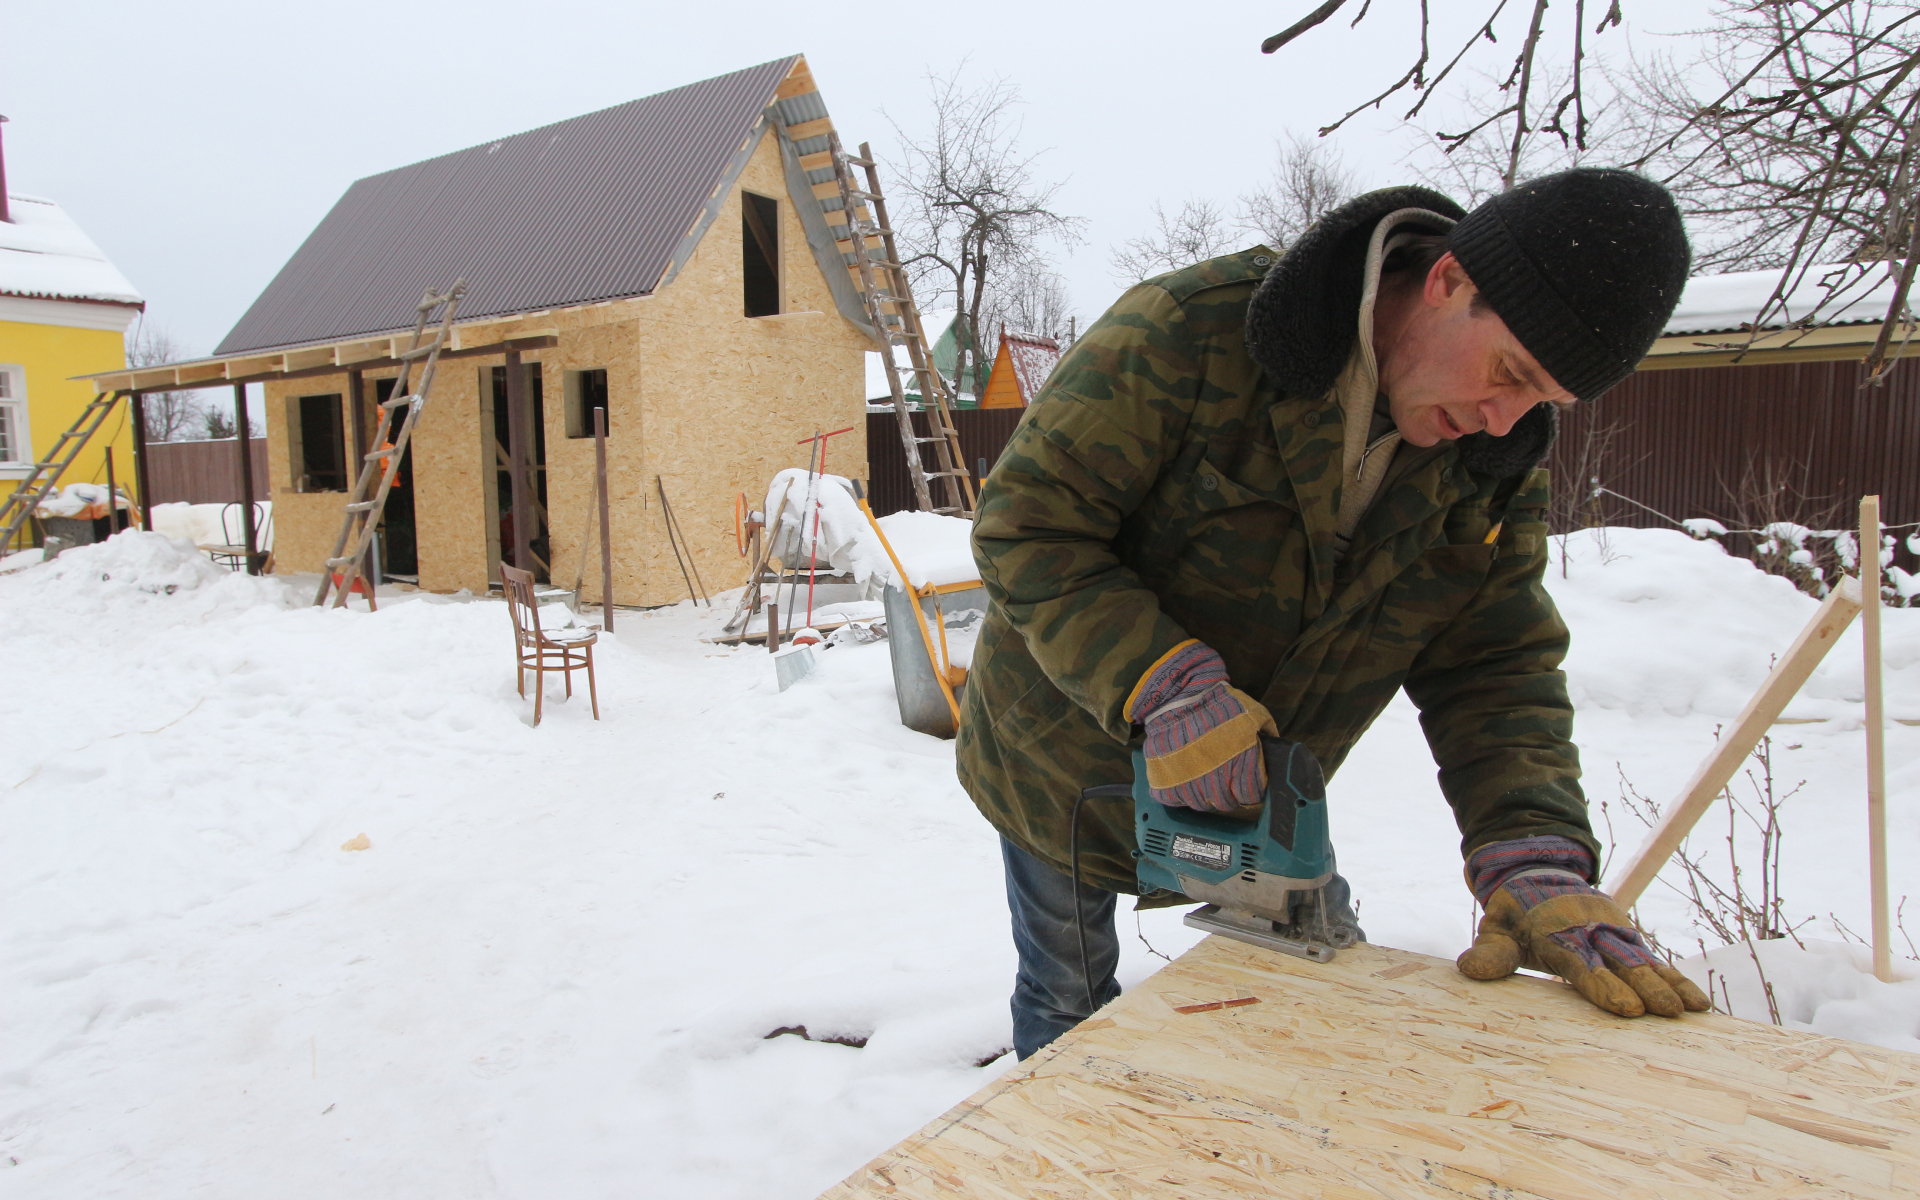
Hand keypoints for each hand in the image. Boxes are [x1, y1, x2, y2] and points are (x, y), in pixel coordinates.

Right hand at [1126, 641, 1276, 812]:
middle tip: (1222, 776)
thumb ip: (1267, 734)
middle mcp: (1216, 782)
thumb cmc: (1218, 703)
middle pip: (1226, 804)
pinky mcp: (1165, 783)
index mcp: (1241, 767)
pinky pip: (1175, 800)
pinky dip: (1179, 792)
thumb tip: (1275, 749)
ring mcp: (1189, 785)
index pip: (1251, 796)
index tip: (1245, 781)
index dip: (1250, 789)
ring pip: (1201, 804)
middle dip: (1228, 793)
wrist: (1177, 695)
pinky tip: (1183, 776)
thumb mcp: (1254, 713)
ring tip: (1202, 775)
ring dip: (1204, 794)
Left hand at [1457, 836, 1710, 1017]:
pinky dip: (1677, 978)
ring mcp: (1615, 933)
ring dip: (1669, 984)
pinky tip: (1700, 1004)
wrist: (1541, 874)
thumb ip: (1490, 952)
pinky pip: (1654, 960)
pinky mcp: (1628, 938)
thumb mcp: (1496, 928)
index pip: (1582, 963)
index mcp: (1558, 931)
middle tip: (1669, 1013)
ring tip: (1693, 1011)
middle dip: (1646, 987)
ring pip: (1644, 960)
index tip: (1627, 1009)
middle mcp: (1593, 930)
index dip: (1604, 985)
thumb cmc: (1516, 914)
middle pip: (1622, 962)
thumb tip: (1469, 970)